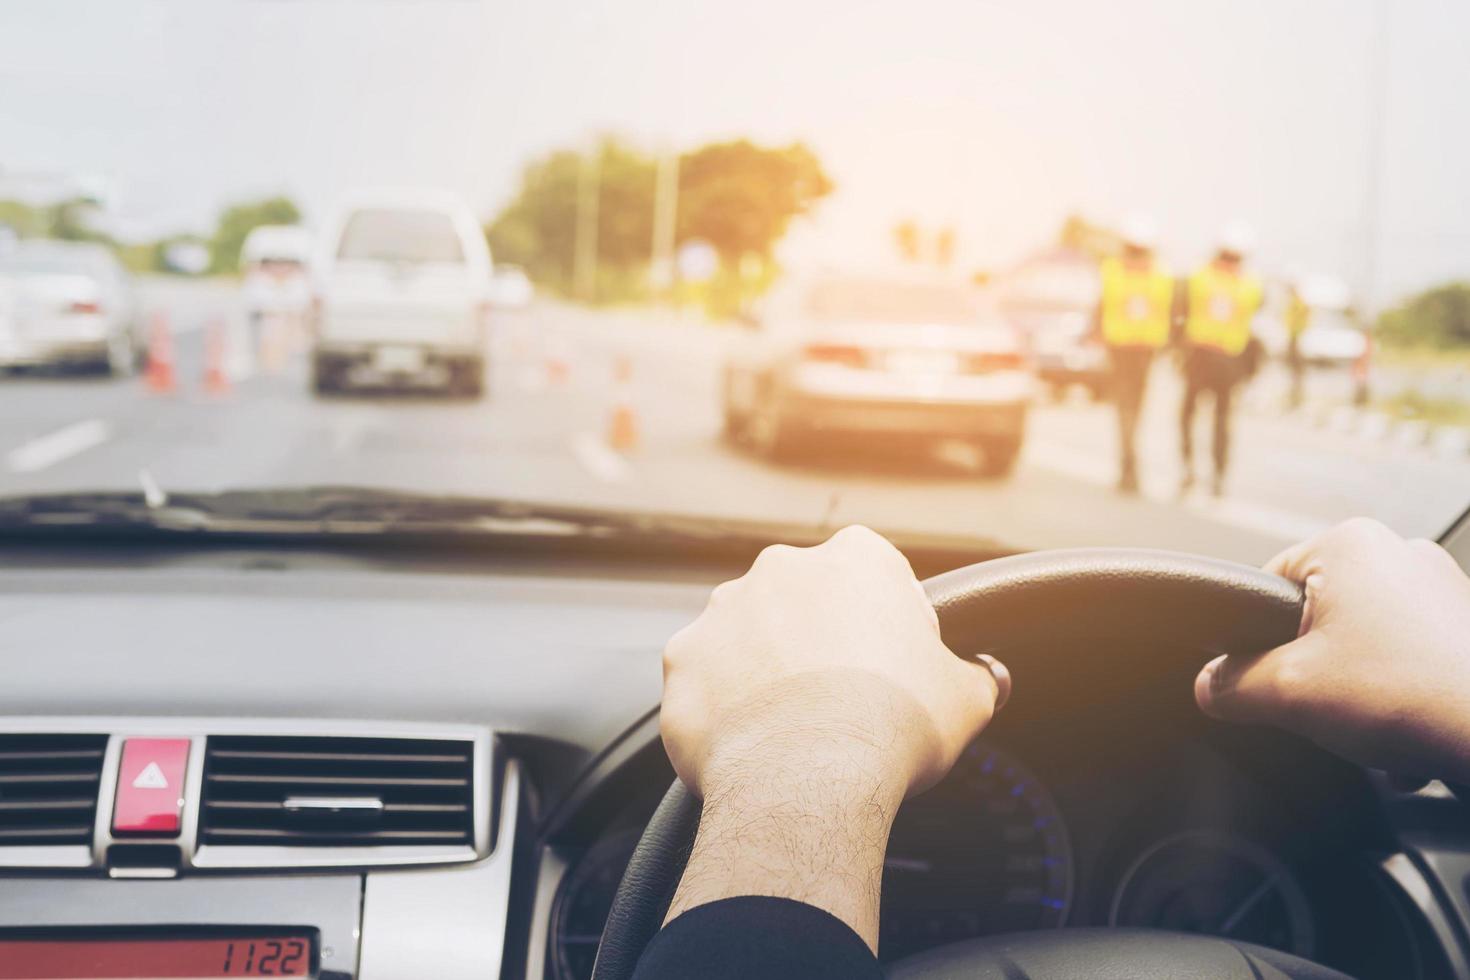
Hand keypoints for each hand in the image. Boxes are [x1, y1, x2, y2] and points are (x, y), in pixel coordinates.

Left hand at [660, 525, 1007, 947]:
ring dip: (764, 671)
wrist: (809, 778)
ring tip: (792, 731)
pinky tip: (750, 746)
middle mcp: (781, 569)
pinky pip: (705, 682)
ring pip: (747, 639)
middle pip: (803, 602)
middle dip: (816, 643)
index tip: (891, 667)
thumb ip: (976, 677)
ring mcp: (722, 612)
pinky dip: (722, 709)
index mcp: (855, 559)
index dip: (885, 624)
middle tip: (840, 702)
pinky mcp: (682, 660)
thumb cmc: (893, 727)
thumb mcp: (965, 699)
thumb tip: (986, 678)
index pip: (873, 575)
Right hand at [1196, 518, 1469, 782]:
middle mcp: (1398, 551)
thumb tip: (1210, 686)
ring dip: (1359, 689)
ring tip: (1374, 722)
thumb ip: (1230, 685)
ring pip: (1364, 643)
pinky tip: (1406, 729)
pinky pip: (1409, 657)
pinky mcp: (1466, 623)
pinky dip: (1400, 694)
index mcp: (1349, 544)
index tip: (1271, 678)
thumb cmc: (1414, 697)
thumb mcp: (1287, 693)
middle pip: (1316, 619)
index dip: (1256, 641)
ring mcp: (1441, 585)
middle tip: (1326, 705)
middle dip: (1315, 671)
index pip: (1265, 587)